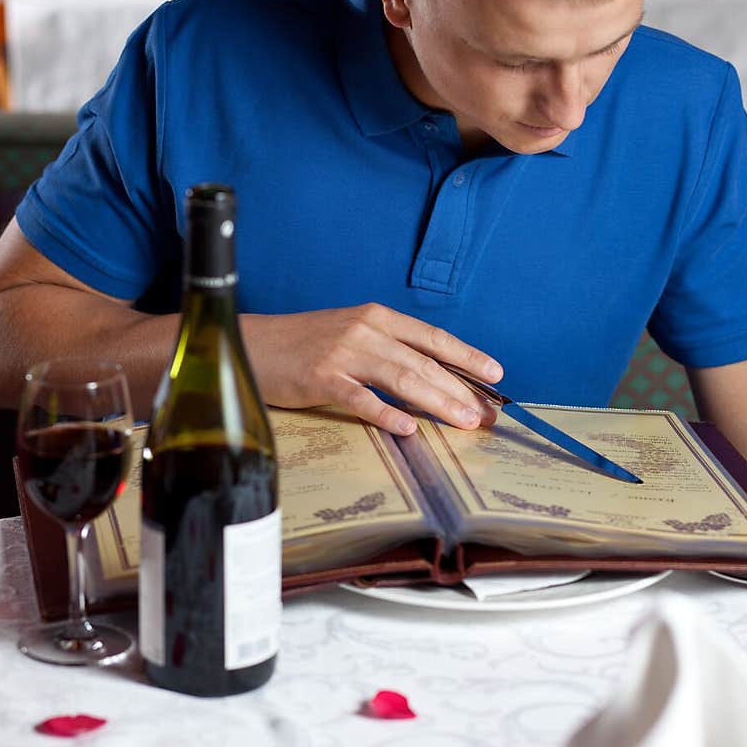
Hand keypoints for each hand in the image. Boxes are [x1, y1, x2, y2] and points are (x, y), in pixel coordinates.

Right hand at [244, 303, 502, 434]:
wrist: (252, 344)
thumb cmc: (304, 345)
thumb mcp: (351, 334)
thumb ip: (387, 350)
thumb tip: (430, 378)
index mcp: (377, 317)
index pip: (432, 338)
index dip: (467, 356)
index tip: (494, 375)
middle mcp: (365, 330)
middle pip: (423, 362)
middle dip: (459, 389)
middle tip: (484, 415)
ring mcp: (343, 353)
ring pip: (401, 378)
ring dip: (436, 402)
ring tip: (462, 422)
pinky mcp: (321, 378)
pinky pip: (360, 399)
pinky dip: (386, 414)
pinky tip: (408, 429)